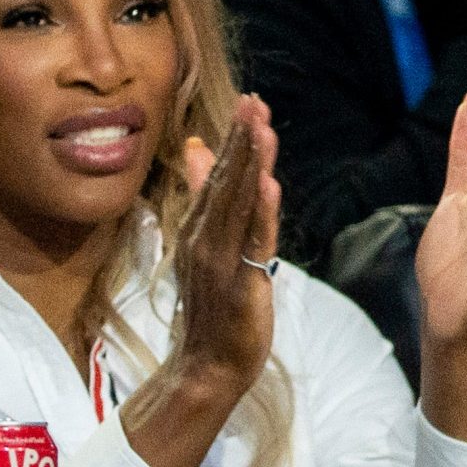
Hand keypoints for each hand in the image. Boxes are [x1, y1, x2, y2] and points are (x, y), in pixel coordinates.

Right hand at [163, 94, 280, 406]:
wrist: (205, 364)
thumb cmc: (211, 308)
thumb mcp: (205, 244)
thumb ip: (203, 197)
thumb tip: (198, 150)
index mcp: (199, 228)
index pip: (218, 175)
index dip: (234, 139)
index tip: (249, 103)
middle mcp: (205, 238)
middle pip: (226, 181)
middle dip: (241, 140)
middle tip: (254, 102)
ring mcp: (220, 259)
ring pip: (239, 204)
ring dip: (250, 165)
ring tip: (261, 129)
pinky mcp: (241, 282)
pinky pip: (253, 242)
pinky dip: (260, 212)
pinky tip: (268, 185)